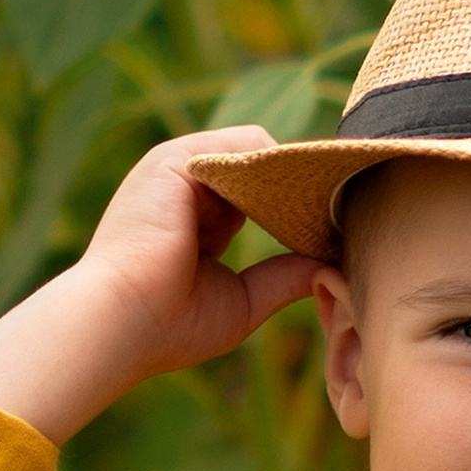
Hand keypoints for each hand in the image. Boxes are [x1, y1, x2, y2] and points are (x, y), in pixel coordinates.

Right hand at [0, 128, 322, 442]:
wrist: (120, 323)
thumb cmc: (169, 325)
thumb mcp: (241, 300)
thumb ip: (281, 278)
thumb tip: (326, 268)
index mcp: (197, 217)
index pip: (257, 193)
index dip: (295, 207)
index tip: (334, 227)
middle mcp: (186, 185)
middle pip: (261, 168)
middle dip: (301, 188)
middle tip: (349, 212)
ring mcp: (178, 167)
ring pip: (257, 151)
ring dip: (293, 177)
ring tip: (330, 206)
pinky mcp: (176, 160)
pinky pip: (245, 144)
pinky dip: (277, 166)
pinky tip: (301, 199)